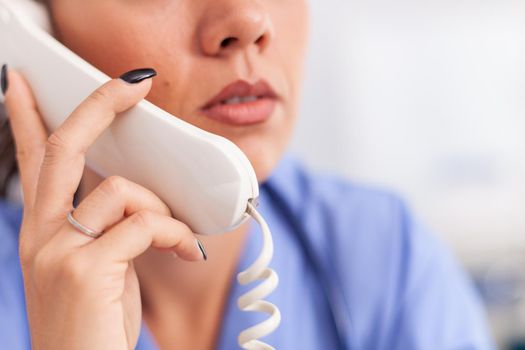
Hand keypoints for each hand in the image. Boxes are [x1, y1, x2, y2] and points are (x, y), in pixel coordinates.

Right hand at [3, 67, 205, 349]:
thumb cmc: (95, 326)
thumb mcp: (98, 268)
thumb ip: (106, 229)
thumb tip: (137, 200)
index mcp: (42, 232)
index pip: (31, 161)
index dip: (28, 117)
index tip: (26, 84)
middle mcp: (39, 235)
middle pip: (64, 149)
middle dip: (98, 107)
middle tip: (131, 85)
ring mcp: (58, 251)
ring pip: (120, 190)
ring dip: (161, 209)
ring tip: (178, 237)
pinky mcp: (84, 269)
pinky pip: (144, 224)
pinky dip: (175, 233)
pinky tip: (187, 251)